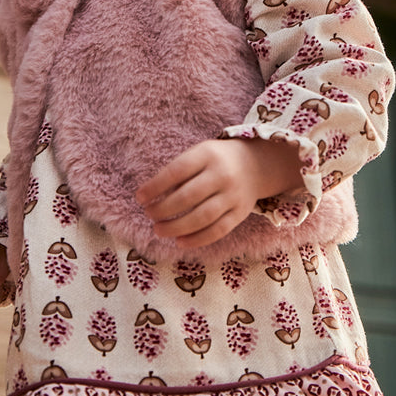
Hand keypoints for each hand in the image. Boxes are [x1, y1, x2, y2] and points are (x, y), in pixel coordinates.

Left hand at [136, 138, 302, 248]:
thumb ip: (180, 171)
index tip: (139, 197)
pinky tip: (180, 241)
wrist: (255, 165)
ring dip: (176, 227)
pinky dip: (197, 239)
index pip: (177, 171)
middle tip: (149, 214)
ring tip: (159, 230)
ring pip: (202, 217)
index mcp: (208, 154)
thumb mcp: (200, 154)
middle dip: (163, 209)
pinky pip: (218, 230)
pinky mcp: (240, 213)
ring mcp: (233, 195)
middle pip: (188, 196)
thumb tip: (152, 197)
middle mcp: (222, 174)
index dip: (155, 186)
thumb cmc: (216, 160)